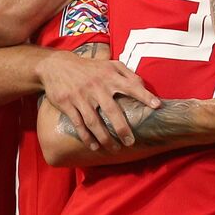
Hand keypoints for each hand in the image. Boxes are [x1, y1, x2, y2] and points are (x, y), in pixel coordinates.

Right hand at [37, 49, 160, 150]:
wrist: (56, 65)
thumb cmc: (90, 68)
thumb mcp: (109, 64)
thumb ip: (127, 73)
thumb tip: (143, 85)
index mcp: (109, 76)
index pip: (131, 86)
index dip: (145, 96)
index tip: (157, 106)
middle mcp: (96, 87)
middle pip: (112, 111)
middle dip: (123, 129)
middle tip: (131, 142)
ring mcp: (81, 97)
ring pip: (94, 122)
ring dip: (105, 138)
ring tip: (114, 149)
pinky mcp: (68, 104)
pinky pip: (79, 124)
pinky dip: (87, 137)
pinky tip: (94, 147)